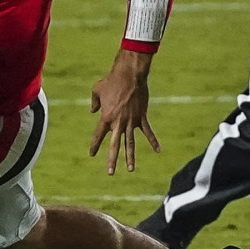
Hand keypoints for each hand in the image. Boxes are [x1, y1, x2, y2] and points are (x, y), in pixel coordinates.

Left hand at [88, 52, 160, 173]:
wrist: (130, 75)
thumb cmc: (112, 80)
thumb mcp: (97, 89)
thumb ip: (94, 101)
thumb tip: (93, 110)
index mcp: (106, 117)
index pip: (98, 135)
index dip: (94, 145)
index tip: (91, 154)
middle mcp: (118, 122)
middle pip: (114, 145)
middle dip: (112, 159)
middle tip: (110, 172)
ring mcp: (131, 121)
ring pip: (130, 143)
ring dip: (130, 157)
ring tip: (130, 169)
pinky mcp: (142, 117)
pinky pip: (148, 132)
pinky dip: (153, 141)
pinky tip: (158, 150)